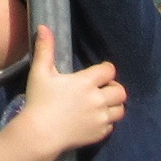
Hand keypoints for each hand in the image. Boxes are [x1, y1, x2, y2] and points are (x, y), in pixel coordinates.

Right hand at [20, 25, 124, 154]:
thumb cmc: (39, 101)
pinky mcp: (100, 133)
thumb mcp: (40, 73)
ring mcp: (101, 118)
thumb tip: (43, 27)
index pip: (109, 70)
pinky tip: (94, 120)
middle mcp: (98, 99)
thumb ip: (45, 49)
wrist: (40, 134)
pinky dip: (106, 122)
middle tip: (101, 89)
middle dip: (113, 88)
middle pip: (120, 91)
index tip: (98, 73)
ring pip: (120, 110)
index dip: (105, 70)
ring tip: (101, 105)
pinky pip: (111, 126)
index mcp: (86, 82)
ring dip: (113, 105)